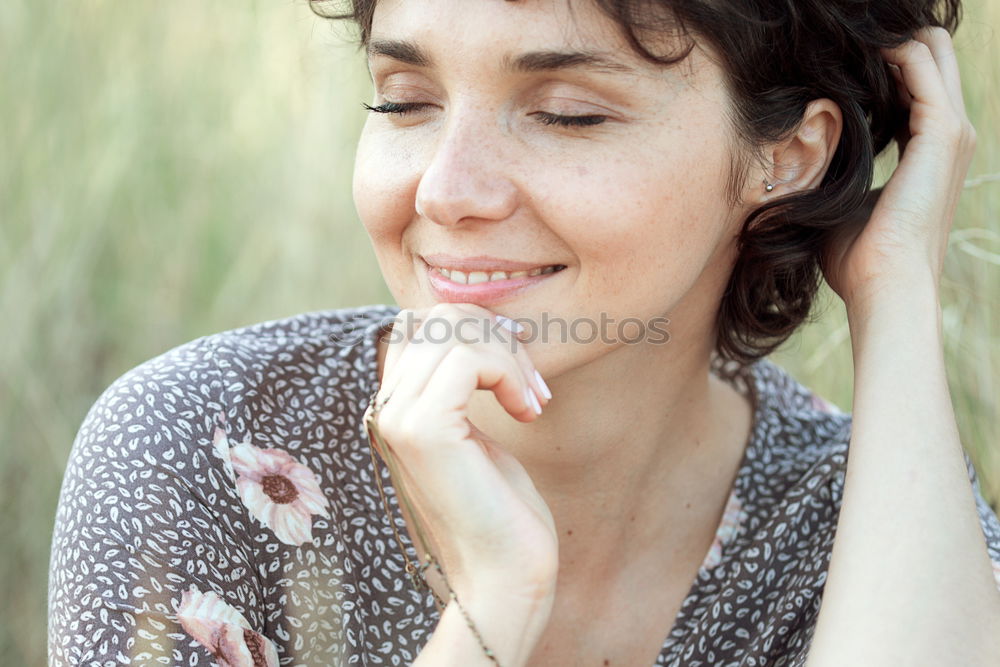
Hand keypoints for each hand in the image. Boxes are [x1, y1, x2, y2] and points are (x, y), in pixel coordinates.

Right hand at [365, 303, 557, 605]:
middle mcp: (384, 408)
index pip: (418, 322)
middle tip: (533, 385)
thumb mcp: (476, 429)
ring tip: (532, 398)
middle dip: (497, 335)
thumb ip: (461, 383)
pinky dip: (509, 371)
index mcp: (392, 406)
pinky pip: (467, 358)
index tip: (516, 364)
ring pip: (452, 329)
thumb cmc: (501, 507)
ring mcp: (397, 418)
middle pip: (436, 316)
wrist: (504, 575)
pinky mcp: (423, 431)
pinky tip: (527, 408)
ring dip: (509, 354)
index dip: (474, 327)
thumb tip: (476, 324)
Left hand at [820, 27, 976, 309]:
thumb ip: (835, 171)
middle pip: (931, 56)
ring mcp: (951, 132)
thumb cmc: (856, 258)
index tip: (835, 52)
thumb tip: (794, 163)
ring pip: (930, 51)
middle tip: (840, 34)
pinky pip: (920, 66)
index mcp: (929, 151)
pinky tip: (851, 46)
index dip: (879, 62)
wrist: (883, 284)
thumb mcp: (843, 201)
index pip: (915, 84)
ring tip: (842, 34)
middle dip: (887, 38)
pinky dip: (889, 48)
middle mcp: (948, 136)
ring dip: (886, 36)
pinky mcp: (942, 132)